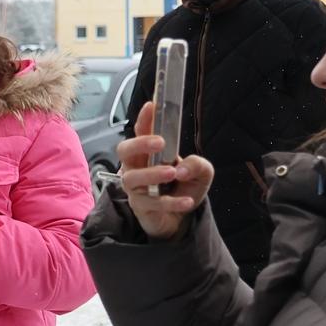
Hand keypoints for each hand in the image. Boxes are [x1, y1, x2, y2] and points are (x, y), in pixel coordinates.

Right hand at [117, 102, 213, 241]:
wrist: (180, 219)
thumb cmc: (184, 187)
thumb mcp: (201, 172)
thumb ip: (197, 164)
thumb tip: (182, 169)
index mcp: (149, 152)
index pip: (141, 131)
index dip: (144, 118)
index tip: (152, 106)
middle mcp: (136, 166)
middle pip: (124, 150)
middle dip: (139, 144)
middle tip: (160, 142)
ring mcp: (135, 188)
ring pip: (132, 178)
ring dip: (152, 174)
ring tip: (173, 173)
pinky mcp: (140, 207)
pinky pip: (151, 204)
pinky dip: (171, 202)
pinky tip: (188, 202)